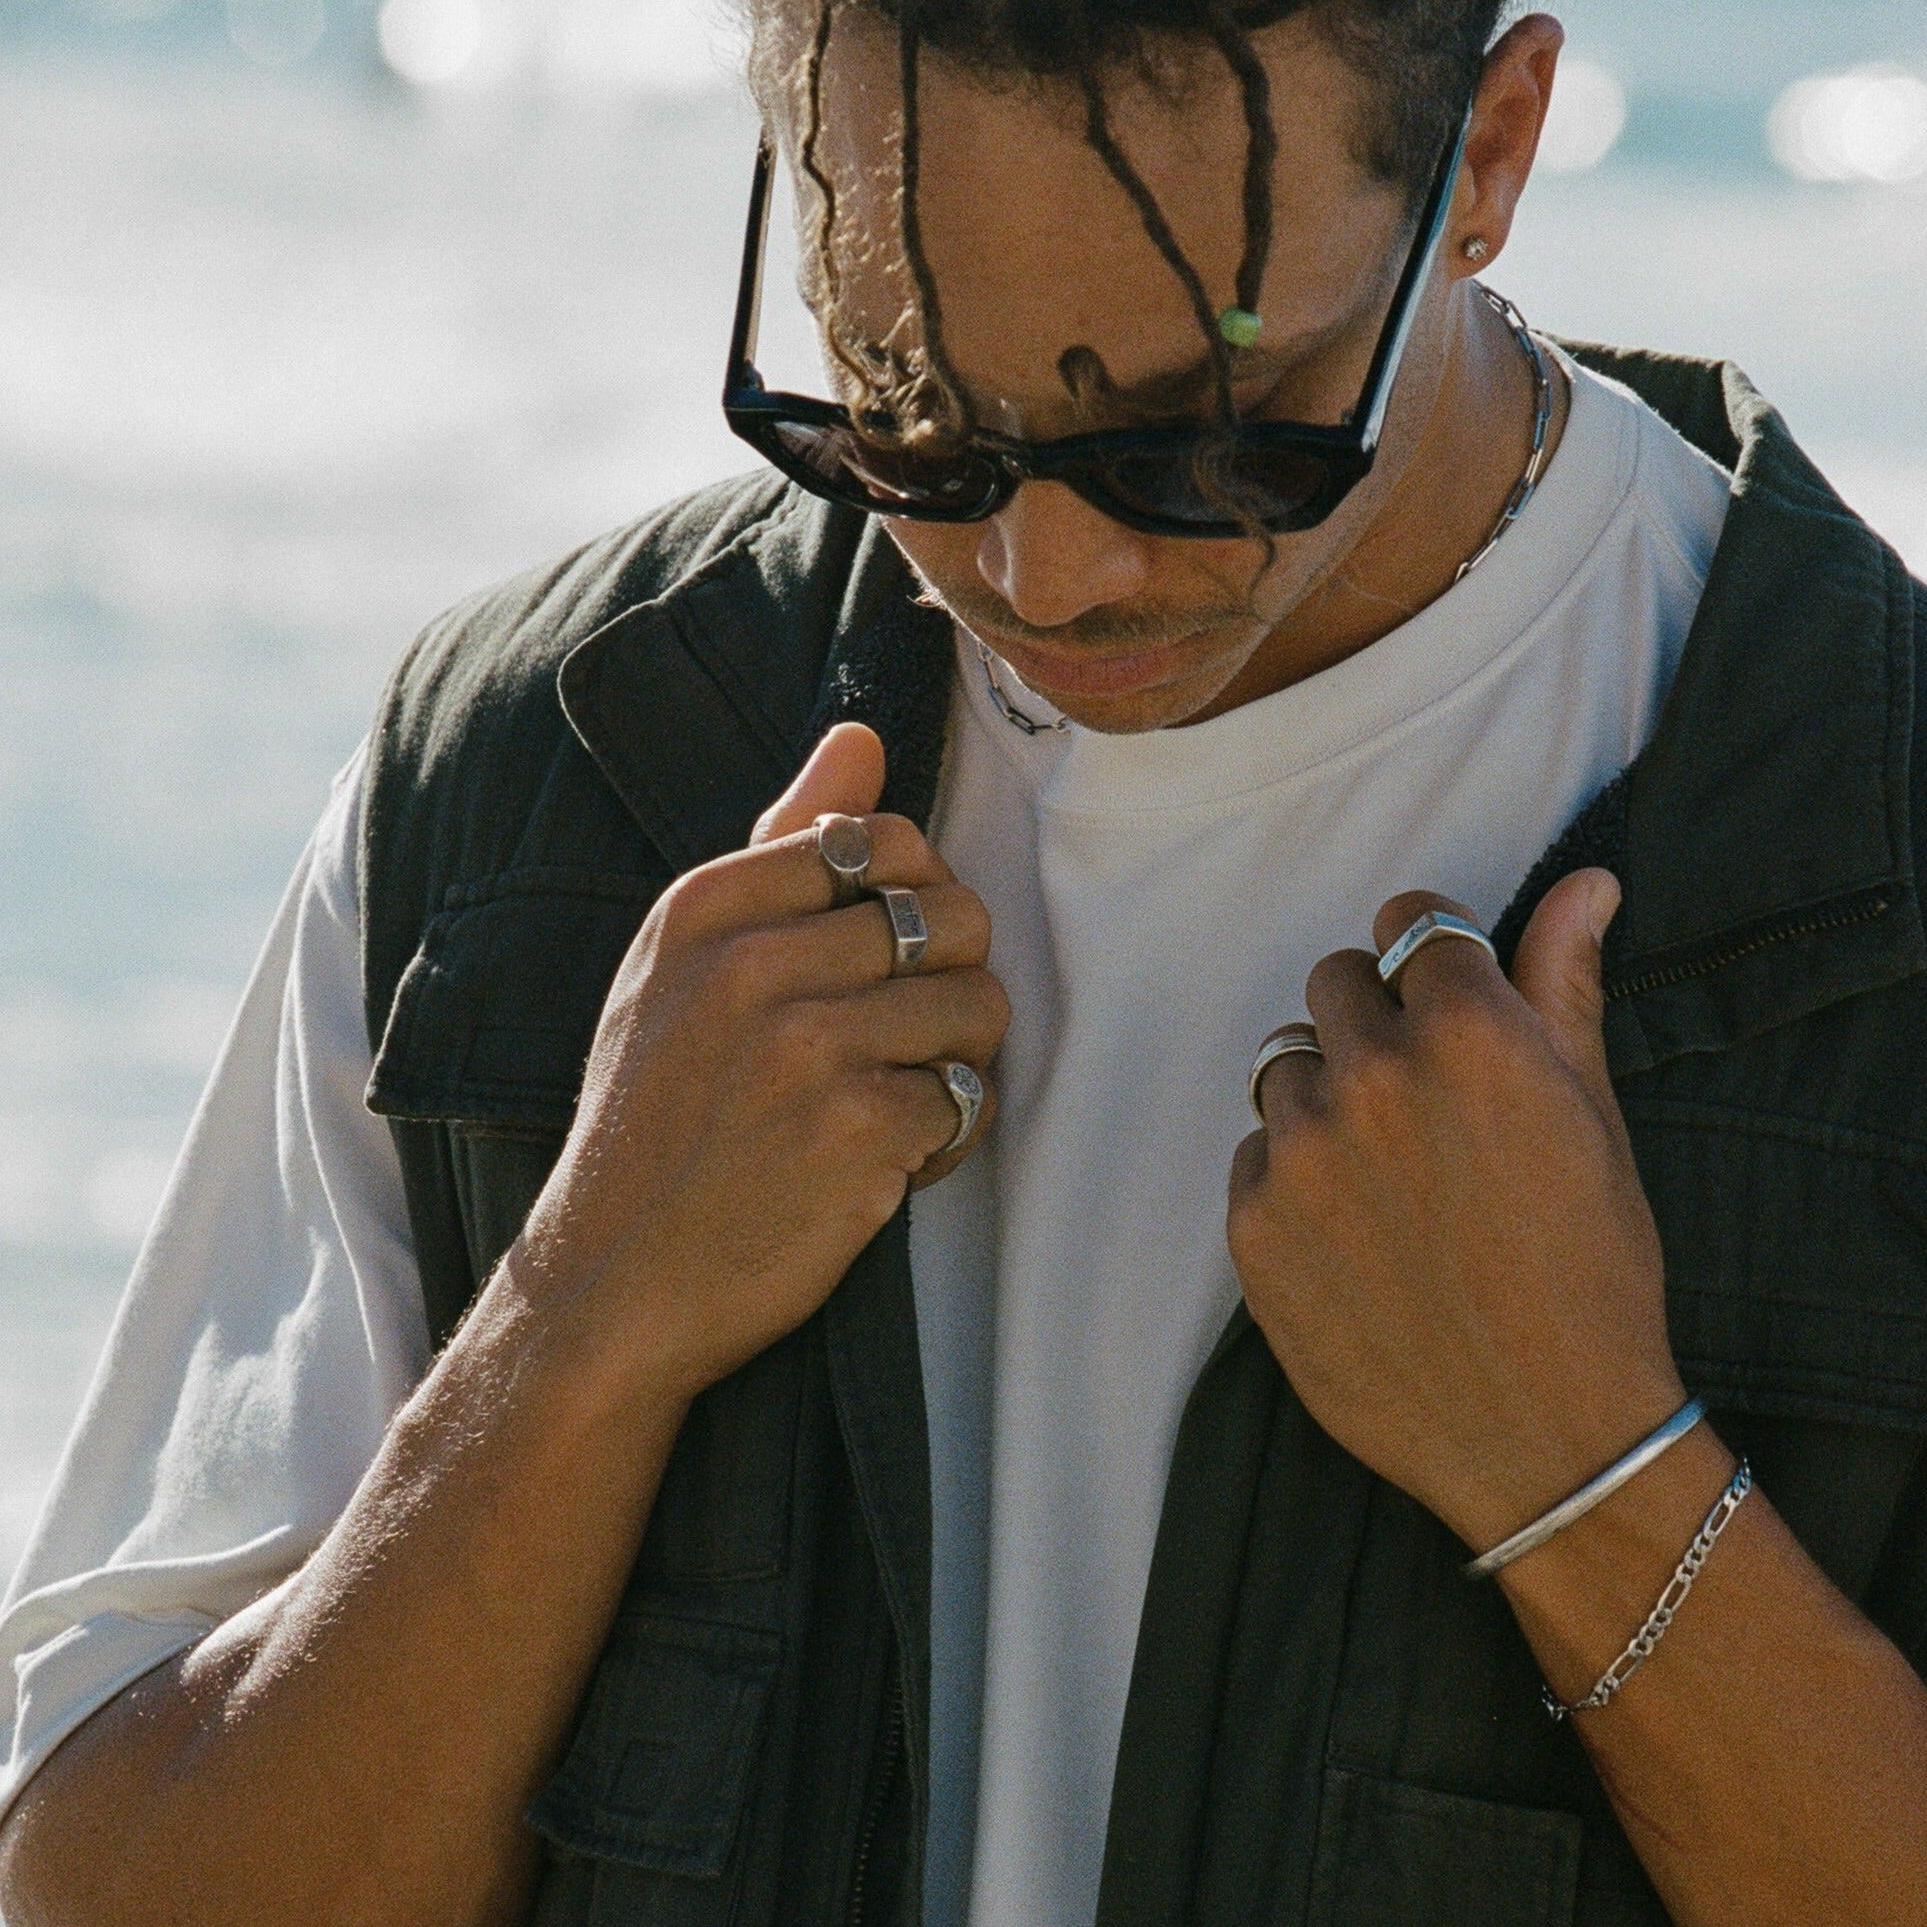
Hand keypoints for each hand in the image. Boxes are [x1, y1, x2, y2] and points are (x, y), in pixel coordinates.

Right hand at [511, 721, 1008, 1404]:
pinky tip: (882, 1165)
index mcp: (707, 906)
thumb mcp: (681, 966)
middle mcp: (755, 962)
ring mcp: (808, 1046)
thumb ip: (779, 848)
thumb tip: (863, 735)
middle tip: (896, 1041)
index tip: (874, 967)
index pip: (886, 842)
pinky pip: (969, 1099)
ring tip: (889, 1103)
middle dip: (948, 982)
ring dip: (956, 1062)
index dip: (911, 905)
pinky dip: (945, 1139)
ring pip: (980, 1005)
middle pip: (954, 917)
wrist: (613, 1283)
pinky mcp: (858, 1130)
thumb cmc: (656, 1119)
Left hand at [1226, 869, 1685, 1554]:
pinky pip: (1255, 1155)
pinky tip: (1357, 1236)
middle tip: (1429, 1103)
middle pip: (1335, 983)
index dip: (1434, 957)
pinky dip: (1294, 1177)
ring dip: (1328, 1098)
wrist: (1547, 1438)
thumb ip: (1564, 984)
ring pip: (1286, 1066)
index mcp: (1467, 1031)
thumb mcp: (1593, 1118)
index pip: (1411, 921)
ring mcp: (1299, 1152)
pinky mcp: (1251, 1224)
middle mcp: (1369, 1075)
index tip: (1448, 997)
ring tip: (1392, 1179)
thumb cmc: (1591, 1274)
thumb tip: (1584, 883)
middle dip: (1377, 1021)